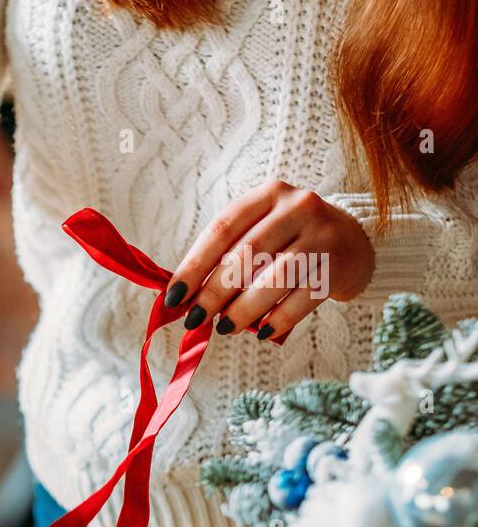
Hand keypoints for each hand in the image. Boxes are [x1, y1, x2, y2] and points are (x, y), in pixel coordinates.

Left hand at [165, 180, 374, 339]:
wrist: (353, 242)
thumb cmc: (289, 240)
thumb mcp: (259, 232)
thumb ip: (225, 256)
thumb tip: (184, 297)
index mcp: (268, 195)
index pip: (221, 230)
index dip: (193, 266)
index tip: (173, 297)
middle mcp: (297, 208)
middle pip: (246, 255)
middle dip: (214, 292)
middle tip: (195, 319)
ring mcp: (322, 235)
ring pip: (274, 278)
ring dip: (243, 309)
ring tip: (225, 328)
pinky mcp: (339, 265)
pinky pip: (302, 298)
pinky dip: (278, 319)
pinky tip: (262, 332)